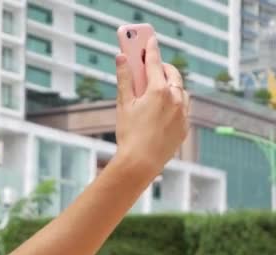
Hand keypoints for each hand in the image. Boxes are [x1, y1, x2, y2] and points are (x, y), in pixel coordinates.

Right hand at [114, 36, 188, 176]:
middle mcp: (175, 98)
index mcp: (158, 90)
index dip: (151, 49)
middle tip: (153, 65)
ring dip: (171, 84)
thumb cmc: (129, 133)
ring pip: (180, 90)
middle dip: (163, 67)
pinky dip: (175, 101)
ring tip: (159, 86)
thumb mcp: (124, 104)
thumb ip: (124, 79)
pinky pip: (183, 107)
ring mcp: (183, 113)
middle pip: (172, 73)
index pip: (155, 62)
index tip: (150, 39)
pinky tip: (164, 107)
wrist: (140, 162)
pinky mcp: (185, 126)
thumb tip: (121, 58)